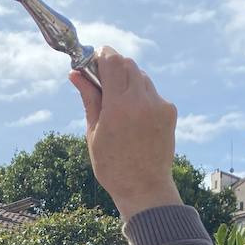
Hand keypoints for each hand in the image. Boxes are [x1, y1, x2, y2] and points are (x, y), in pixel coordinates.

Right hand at [70, 48, 181, 219]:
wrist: (145, 189)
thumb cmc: (112, 165)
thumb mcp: (94, 132)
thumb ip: (89, 98)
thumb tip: (75, 74)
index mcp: (119, 106)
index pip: (112, 61)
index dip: (101, 55)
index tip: (92, 60)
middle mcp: (142, 101)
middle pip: (128, 63)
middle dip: (113, 66)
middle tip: (102, 79)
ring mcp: (159, 105)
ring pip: (141, 76)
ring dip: (128, 80)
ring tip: (117, 102)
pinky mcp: (170, 111)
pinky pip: (152, 92)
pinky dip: (141, 95)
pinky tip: (134, 116)